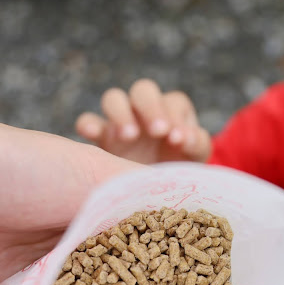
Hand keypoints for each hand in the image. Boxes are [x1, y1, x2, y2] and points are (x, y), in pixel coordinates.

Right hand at [75, 79, 211, 163]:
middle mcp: (144, 111)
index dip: (177, 117)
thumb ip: (196, 144)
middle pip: (144, 90)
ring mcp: (120, 121)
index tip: (178, 139)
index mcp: (172, 112)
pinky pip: (88, 120)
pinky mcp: (100, 137)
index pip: (174, 103)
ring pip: (114, 99)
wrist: (153, 194)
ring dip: (122, 113)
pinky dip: (88, 123)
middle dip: (151, 108)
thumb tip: (187, 138)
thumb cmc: (176, 171)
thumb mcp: (192, 159)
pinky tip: (91, 134)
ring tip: (129, 136)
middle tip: (158, 132)